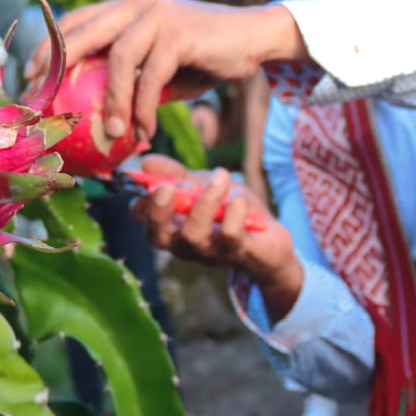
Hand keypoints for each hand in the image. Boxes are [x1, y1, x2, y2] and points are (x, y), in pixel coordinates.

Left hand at [28, 0, 306, 142]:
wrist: (255, 40)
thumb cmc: (204, 58)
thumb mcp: (160, 68)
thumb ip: (130, 79)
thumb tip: (96, 116)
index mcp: (128, 4)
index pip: (77, 20)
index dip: (50, 46)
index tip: (32, 76)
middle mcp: (138, 2)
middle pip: (84, 32)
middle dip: (57, 66)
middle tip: (45, 101)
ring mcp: (158, 13)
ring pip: (118, 59)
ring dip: (111, 101)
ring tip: (112, 132)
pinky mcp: (179, 31)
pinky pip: (151, 76)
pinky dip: (144, 107)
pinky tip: (145, 130)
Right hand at [129, 156, 301, 317]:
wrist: (271, 240)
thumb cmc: (231, 213)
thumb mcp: (203, 187)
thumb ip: (176, 175)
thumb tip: (146, 163)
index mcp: (174, 231)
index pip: (147, 226)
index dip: (143, 207)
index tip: (151, 182)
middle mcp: (187, 246)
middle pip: (160, 237)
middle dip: (159, 211)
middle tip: (167, 186)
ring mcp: (212, 252)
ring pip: (194, 235)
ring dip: (205, 201)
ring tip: (221, 176)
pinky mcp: (240, 252)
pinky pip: (230, 235)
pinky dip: (234, 212)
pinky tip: (239, 198)